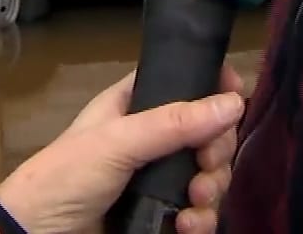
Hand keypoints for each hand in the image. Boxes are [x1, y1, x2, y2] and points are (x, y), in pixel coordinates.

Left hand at [0, 62, 246, 233]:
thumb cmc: (66, 176)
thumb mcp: (117, 141)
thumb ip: (174, 123)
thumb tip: (235, 102)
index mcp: (134, 106)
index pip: (185, 84)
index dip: (213, 89)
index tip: (236, 101)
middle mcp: (150, 139)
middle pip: (206, 133)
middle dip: (216, 150)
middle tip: (207, 165)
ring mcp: (157, 179)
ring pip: (207, 174)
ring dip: (211, 188)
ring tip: (194, 203)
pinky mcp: (160, 215)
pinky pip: (197, 212)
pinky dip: (200, 219)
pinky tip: (188, 226)